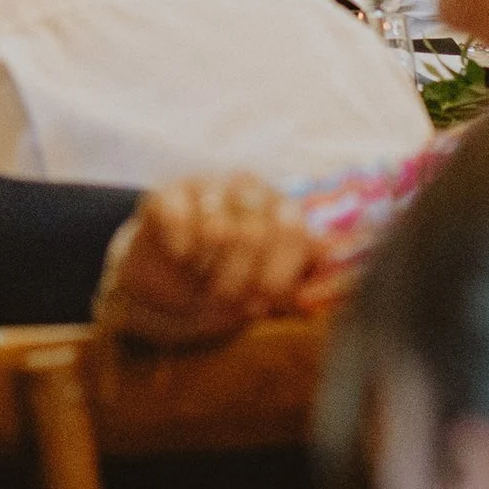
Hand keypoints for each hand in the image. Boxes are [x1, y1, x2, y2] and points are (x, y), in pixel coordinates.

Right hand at [92, 173, 322, 348]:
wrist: (169, 292)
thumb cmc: (228, 288)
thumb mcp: (268, 293)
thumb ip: (300, 278)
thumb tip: (322, 265)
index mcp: (281, 208)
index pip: (292, 230)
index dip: (278, 274)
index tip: (265, 303)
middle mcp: (248, 188)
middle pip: (254, 234)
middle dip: (240, 280)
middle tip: (227, 299)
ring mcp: (206, 186)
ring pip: (217, 228)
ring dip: (209, 270)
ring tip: (204, 281)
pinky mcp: (167, 192)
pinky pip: (178, 215)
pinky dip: (181, 247)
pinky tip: (181, 257)